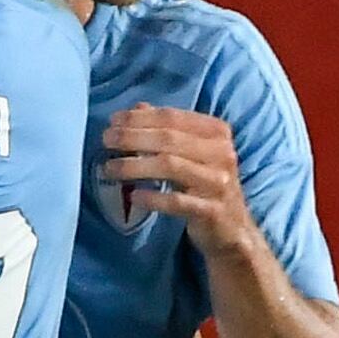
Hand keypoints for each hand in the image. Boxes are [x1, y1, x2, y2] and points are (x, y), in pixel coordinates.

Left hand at [100, 106, 256, 255]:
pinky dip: (153, 198)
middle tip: (106, 140)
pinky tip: (134, 196)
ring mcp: (219, 182)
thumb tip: (136, 108)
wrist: (232, 229)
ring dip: (134, 166)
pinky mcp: (212, 210)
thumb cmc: (206, 185)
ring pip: (170, 166)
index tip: (113, 121)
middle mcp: (222, 153)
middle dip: (132, 137)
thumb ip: (168, 129)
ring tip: (110, 168)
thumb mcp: (192, 153)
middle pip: (169, 139)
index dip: (139, 117)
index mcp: (217, 132)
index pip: (172, 117)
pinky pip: (177, 201)